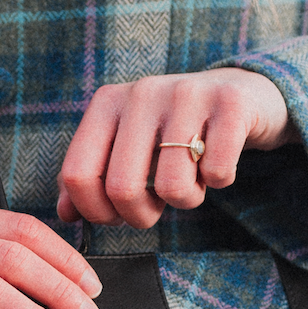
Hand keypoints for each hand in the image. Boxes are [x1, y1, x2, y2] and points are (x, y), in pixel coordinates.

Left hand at [57, 69, 297, 229]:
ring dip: (186, 200)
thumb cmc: (174, 131)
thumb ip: (91, 178)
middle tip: (157, 207)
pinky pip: (217, 174)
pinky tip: (217, 163)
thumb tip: (65, 215)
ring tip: (192, 180)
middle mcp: (142, 92)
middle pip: (122, 188)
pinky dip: (219, 182)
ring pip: (172, 187)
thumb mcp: (127, 147)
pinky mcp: (231, 104)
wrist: (242, 94)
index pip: (78, 175)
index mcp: (107, 102)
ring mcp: (187, 93)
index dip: (95, 212)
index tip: (116, 217)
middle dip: (140, 216)